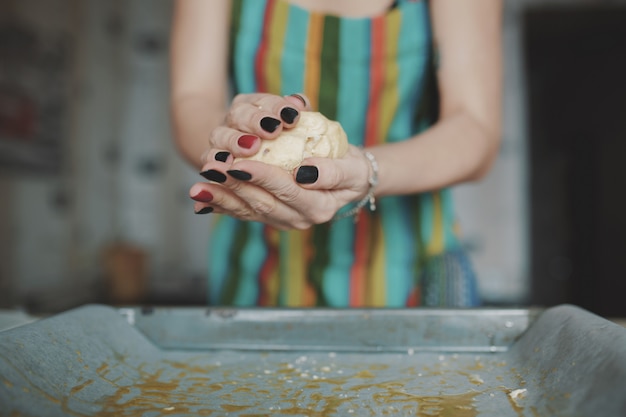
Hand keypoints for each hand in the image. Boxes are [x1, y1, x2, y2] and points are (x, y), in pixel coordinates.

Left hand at [190, 144, 371, 228]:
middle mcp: (299, 220)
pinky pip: (244, 213)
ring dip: (221, 198)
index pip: (287, 190)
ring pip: (248, 211)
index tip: (241, 162)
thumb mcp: (353, 167)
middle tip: (211, 169)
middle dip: (233, 186)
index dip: (262, 177)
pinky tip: (201, 202)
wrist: (348, 179)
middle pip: (261, 202)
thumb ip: (333, 172)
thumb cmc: (352, 168)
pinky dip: (223, 206)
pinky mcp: (272, 216)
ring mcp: (284, 221)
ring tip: (198, 188)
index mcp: (319, 207)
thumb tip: (305, 173)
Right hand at [199, 93, 309, 164]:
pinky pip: (208, 159)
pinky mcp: (210, 160)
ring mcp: (220, 139)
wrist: (251, 163)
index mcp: (252, 105)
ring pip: (220, 134)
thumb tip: (299, 103)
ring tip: (252, 148)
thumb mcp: (288, 125)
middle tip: (273, 130)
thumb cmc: (280, 141)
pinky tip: (228, 165)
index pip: (262, 100)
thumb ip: (293, 112)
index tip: (292, 116)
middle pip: (238, 113)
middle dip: (255, 120)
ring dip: (235, 141)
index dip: (276, 106)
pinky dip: (215, 161)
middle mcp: (233, 119)